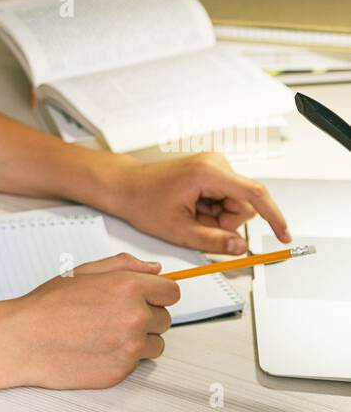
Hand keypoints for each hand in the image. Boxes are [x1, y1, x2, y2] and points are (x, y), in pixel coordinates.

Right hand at [8, 252, 180, 389]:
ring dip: (140, 339)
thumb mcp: (85, 271)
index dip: (158, 293)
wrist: (25, 339)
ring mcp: (130, 347)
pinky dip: (124, 357)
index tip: (149, 297)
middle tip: (115, 315)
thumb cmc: (49, 306)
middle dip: (146, 315)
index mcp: (128, 287)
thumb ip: (125, 265)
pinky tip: (100, 347)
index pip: (172, 292)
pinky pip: (138, 364)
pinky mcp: (122, 371)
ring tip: (108, 333)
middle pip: (165, 318)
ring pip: (156, 344)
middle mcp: (134, 317)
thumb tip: (154, 270)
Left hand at [111, 152, 291, 255]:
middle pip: (243, 204)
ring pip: (235, 204)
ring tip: (191, 216)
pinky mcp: (212, 172)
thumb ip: (213, 241)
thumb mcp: (179, 230)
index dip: (274, 216)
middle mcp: (216, 164)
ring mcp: (214, 166)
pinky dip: (212, 211)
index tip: (284, 236)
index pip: (255, 193)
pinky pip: (225, 199)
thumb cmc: (144, 201)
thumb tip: (240, 248)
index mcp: (209, 172)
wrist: (126, 186)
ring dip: (217, 219)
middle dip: (225, 223)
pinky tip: (193, 209)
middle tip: (196, 225)